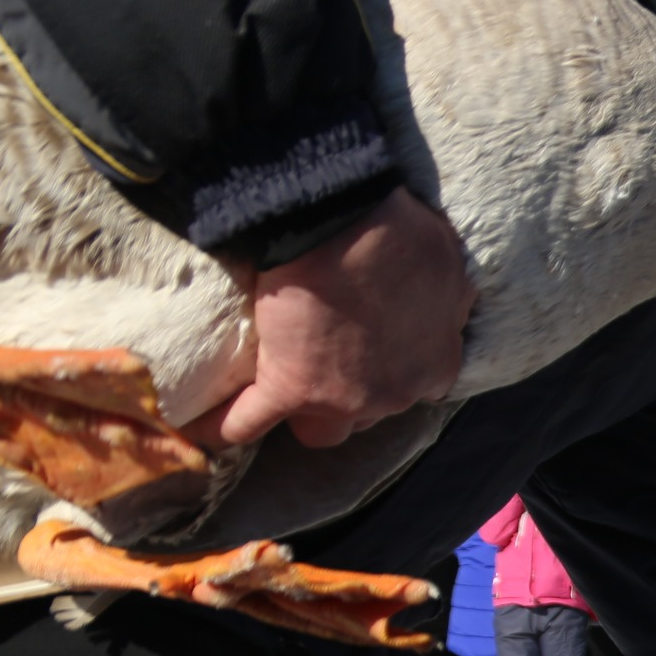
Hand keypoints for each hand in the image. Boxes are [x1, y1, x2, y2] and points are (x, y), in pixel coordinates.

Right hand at [206, 187, 478, 447]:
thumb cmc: (399, 235)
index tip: (376, 351)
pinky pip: (248, 422)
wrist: (342, 224)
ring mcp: (340, 400)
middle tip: (331, 361)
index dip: (394, 369)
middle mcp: (394, 396)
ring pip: (321, 431)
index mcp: (436, 366)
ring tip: (282, 396)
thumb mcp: (446, 263)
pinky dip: (226, 426)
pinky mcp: (288, 390)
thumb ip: (448, 296)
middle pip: (371, 412)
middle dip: (354, 392)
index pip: (418, 387)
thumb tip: (449, 301)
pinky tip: (206, 430)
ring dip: (306, 416)